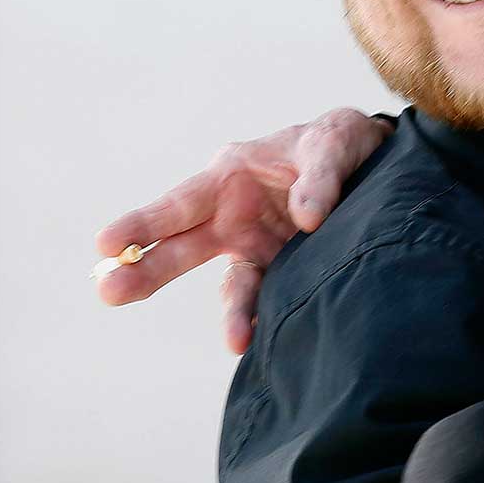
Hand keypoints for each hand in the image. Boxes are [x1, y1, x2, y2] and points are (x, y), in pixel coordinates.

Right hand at [94, 108, 391, 352]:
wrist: (377, 161)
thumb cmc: (341, 141)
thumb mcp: (336, 142)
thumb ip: (322, 176)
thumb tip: (308, 219)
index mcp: (230, 175)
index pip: (180, 204)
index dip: (143, 224)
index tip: (106, 244)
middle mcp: (231, 214)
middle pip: (182, 247)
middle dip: (145, 270)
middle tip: (108, 291)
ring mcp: (254, 245)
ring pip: (230, 283)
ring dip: (228, 312)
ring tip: (233, 340)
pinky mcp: (281, 267)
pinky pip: (267, 295)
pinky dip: (261, 317)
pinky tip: (254, 341)